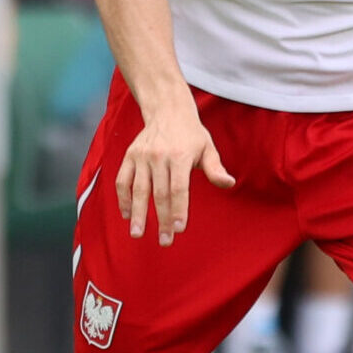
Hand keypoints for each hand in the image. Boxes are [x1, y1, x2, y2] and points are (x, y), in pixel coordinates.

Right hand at [116, 107, 235, 245]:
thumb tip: (228, 183)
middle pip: (159, 193)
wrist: (167, 110)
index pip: (179, 188)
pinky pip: (123, 180)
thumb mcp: (207, 148)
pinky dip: (123, 199)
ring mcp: (142, 156)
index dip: (179, 209)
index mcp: (180, 155)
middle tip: (165, 241)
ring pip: (139, 190)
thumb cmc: (191, 135)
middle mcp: (159, 156)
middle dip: (162, 219)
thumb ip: (215, 168)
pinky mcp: (129, 156)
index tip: (179, 229)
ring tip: (137, 234)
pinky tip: (127, 215)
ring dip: (138, 214)